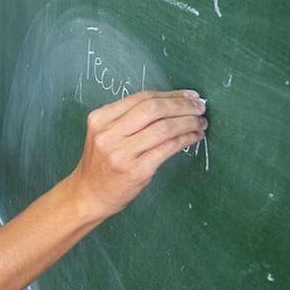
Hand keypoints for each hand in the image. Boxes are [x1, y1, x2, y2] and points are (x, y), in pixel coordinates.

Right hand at [67, 90, 206, 218]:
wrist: (89, 195)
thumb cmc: (102, 164)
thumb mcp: (106, 134)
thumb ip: (130, 119)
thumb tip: (173, 102)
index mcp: (99, 119)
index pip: (141, 98)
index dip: (170, 95)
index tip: (189, 96)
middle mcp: (108, 134)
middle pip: (153, 109)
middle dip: (182, 106)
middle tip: (200, 107)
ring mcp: (121, 153)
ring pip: (163, 128)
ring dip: (188, 123)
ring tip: (201, 123)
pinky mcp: (136, 170)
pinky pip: (168, 148)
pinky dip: (186, 139)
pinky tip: (194, 137)